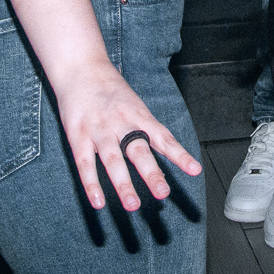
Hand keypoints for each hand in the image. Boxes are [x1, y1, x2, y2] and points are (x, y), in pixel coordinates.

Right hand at [51, 58, 202, 211]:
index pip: (163, 137)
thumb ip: (147, 128)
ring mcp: (99, 130)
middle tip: (163, 193)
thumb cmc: (111, 90)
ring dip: (122, 184)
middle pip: (138, 150)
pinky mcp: (78, 136)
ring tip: (132, 205)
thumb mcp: (135, 105)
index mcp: (139, 116)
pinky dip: (91, 183)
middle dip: (151, 173)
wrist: (81, 68)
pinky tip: (98, 202)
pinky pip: (85, 163)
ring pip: (112, 160)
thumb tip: (166, 151)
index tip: (194, 170)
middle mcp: (122, 123)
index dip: (179, 154)